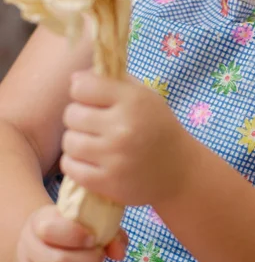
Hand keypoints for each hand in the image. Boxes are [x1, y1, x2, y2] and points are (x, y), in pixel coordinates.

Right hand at [14, 204, 127, 261]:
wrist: (39, 240)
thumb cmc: (69, 229)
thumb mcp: (87, 220)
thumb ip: (108, 231)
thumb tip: (119, 253)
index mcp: (39, 222)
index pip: (50, 230)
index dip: (75, 236)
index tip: (93, 239)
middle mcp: (28, 246)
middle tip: (99, 259)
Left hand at [60, 70, 187, 206]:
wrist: (179, 171)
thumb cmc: (158, 127)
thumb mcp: (145, 96)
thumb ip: (113, 81)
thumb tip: (74, 79)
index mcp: (133, 101)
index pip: (81, 87)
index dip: (82, 91)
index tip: (91, 99)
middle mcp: (123, 128)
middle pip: (71, 115)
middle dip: (78, 117)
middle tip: (93, 123)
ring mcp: (114, 157)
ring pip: (68, 141)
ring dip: (76, 141)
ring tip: (91, 142)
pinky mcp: (107, 182)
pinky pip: (69, 167)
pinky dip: (74, 163)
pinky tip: (89, 160)